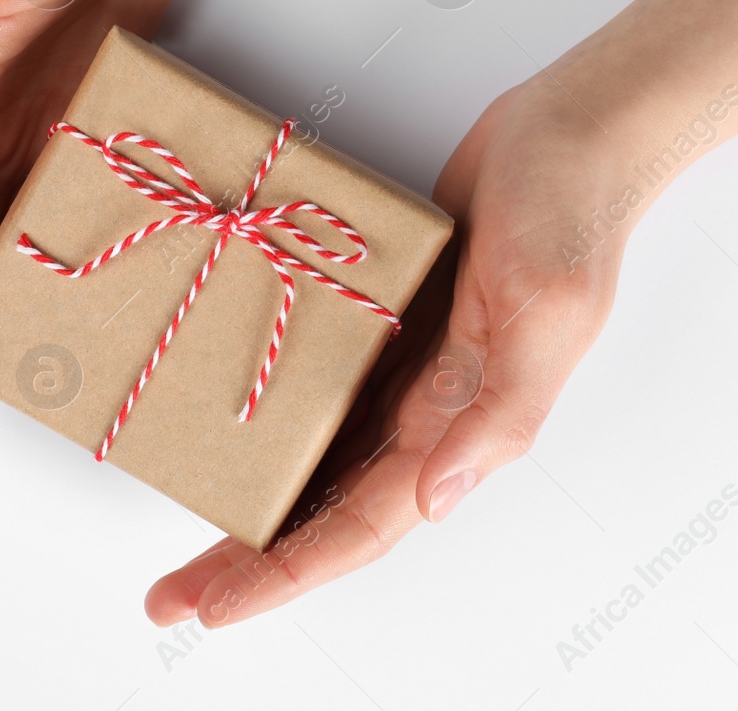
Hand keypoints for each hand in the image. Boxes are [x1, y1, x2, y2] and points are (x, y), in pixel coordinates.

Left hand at [145, 81, 635, 625]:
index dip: (288, 572)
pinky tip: (220, 429)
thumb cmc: (568, 213)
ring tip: (180, 540)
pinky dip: (269, 420)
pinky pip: (316, 386)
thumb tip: (437, 499)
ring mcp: (398, 365)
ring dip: (252, 503)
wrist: (569, 131)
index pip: (362, 526)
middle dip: (249, 561)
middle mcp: (424, 410)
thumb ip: (500, 412)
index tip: (216, 606)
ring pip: (313, 458)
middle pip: (323, 509)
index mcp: (461, 426)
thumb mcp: (548, 312)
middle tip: (167, 598)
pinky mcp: (379, 315)